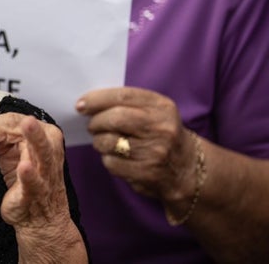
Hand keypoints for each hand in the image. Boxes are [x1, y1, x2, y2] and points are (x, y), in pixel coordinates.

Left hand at [0, 113, 72, 229]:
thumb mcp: (12, 154)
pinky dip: (29, 175)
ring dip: (35, 137)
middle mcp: (48, 150)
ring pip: (42, 150)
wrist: (38, 218)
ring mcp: (45, 171)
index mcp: (43, 136)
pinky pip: (33, 182)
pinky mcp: (36, 192)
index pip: (14, 120)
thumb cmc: (26, 183)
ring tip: (28, 126)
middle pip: (22, 129)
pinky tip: (25, 168)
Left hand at [77, 87, 198, 203]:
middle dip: (96, 122)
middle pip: (114, 118)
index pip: (122, 96)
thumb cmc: (159, 134)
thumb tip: (87, 104)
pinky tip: (116, 157)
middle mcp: (161, 128)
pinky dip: (107, 159)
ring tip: (104, 142)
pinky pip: (112, 163)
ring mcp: (155, 152)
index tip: (81, 104)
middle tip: (92, 125)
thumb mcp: (154, 112)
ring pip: (109, 142)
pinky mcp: (147, 173)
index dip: (97, 99)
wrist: (187, 169)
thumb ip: (127, 104)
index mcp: (161, 107)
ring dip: (99, 142)